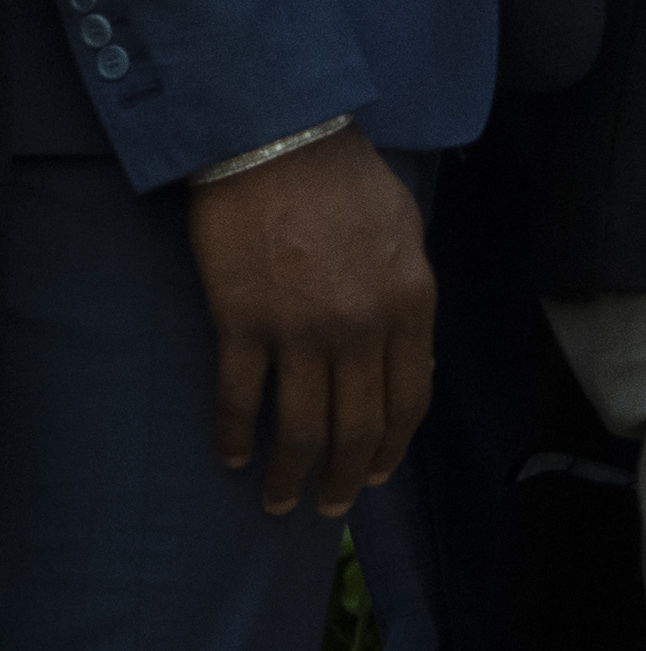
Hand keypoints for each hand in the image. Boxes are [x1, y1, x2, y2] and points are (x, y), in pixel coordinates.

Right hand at [190, 129, 431, 518]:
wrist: (283, 142)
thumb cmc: (347, 181)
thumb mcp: (406, 235)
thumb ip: (407, 297)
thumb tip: (404, 351)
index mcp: (410, 304)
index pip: (409, 397)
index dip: (392, 443)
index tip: (377, 472)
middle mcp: (362, 327)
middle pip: (357, 426)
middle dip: (345, 477)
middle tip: (331, 507)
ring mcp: (301, 331)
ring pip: (301, 427)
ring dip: (291, 474)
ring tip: (280, 501)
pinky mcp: (244, 325)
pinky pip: (241, 399)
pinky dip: (235, 436)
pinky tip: (230, 457)